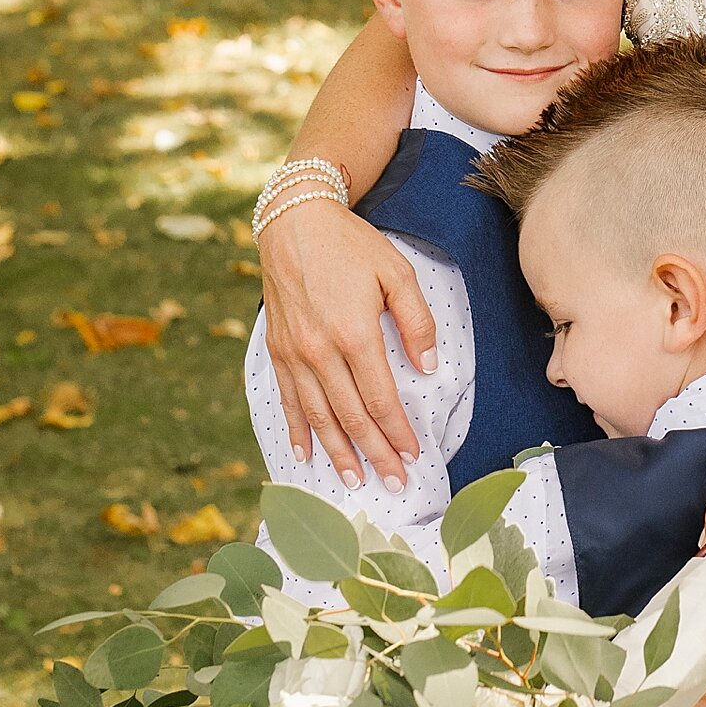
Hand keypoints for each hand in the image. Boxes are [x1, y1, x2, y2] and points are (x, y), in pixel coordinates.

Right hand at [257, 192, 436, 490]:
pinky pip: (288, 399)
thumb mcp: (396, 273)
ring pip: (318, 416)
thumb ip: (416, 323)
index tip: (413, 455)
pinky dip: (298, 429)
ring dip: (338, 452)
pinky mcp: (277, 349)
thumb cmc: (351, 246)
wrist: (295, 222)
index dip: (397, 431)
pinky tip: (305, 454)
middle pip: (350, 417)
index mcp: (354, 334)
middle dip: (374, 454)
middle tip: (393, 484)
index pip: (380, 398)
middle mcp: (320, 351)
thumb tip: (428, 369)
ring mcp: (294, 353)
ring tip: (353, 481)